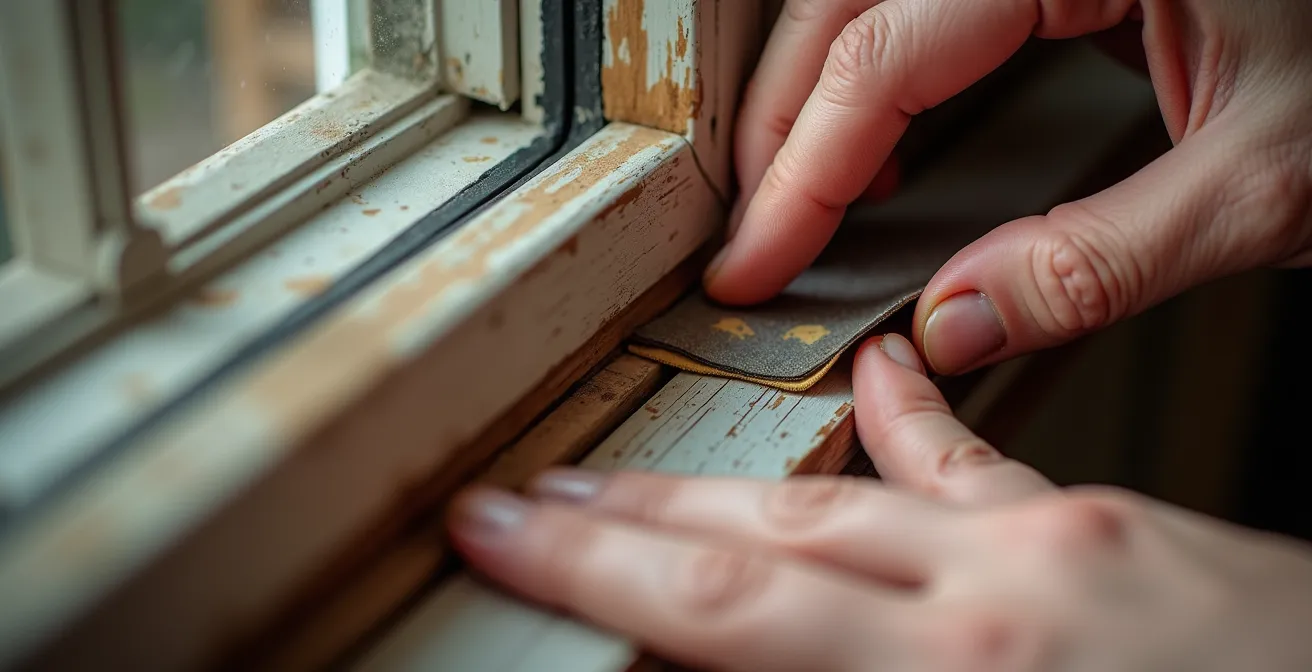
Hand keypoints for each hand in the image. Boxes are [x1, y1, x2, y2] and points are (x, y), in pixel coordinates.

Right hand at [449, 334, 1311, 670]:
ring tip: (649, 472)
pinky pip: (984, 462)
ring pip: (857, 491)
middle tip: (537, 496)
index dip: (594, 569)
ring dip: (735, 485)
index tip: (511, 533)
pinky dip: (908, 422)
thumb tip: (771, 663)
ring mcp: (1067, 543)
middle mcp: (1007, 591)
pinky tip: (873, 376)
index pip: (729, 606)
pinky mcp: (1120, 525)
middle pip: (767, 535)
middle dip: (629, 519)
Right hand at [705, 0, 1311, 374]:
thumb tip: (955, 325)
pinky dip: (885, 83)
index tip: (755, 260)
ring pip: (874, 0)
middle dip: (786, 125)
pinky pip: (932, 10)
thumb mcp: (1269, 179)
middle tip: (760, 238)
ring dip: (821, 100)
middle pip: (848, 5)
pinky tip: (880, 150)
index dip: (801, 168)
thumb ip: (1099, 263)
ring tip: (800, 202)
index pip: (885, 53)